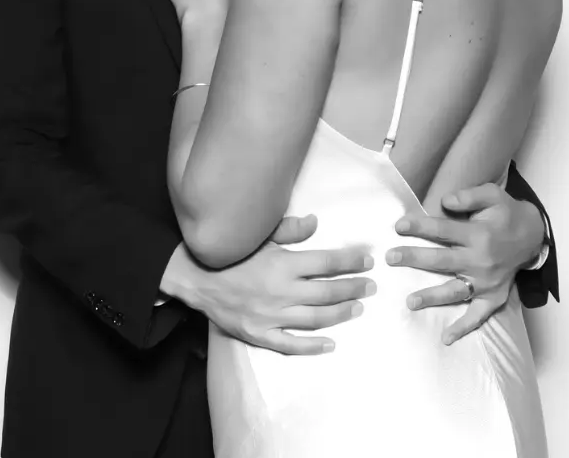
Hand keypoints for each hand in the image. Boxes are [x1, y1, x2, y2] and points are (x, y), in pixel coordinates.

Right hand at [187, 214, 375, 354]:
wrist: (197, 279)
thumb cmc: (231, 254)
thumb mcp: (259, 235)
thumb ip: (290, 230)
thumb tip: (316, 222)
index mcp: (283, 264)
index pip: (326, 262)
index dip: (350, 261)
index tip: (367, 261)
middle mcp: (281, 291)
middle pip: (327, 292)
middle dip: (353, 288)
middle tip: (371, 286)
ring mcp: (271, 316)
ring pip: (316, 318)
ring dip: (341, 314)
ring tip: (358, 308)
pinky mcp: (260, 334)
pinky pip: (291, 344)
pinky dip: (313, 346)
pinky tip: (331, 344)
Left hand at [385, 184, 544, 344]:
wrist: (532, 235)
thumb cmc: (505, 212)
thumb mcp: (492, 194)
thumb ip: (469, 196)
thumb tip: (445, 202)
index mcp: (479, 234)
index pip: (443, 230)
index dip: (420, 227)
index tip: (398, 226)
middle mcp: (481, 260)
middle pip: (442, 261)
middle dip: (414, 258)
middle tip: (390, 257)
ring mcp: (487, 282)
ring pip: (455, 291)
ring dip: (432, 297)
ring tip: (409, 302)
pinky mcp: (494, 297)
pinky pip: (478, 316)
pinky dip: (464, 328)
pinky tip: (446, 338)